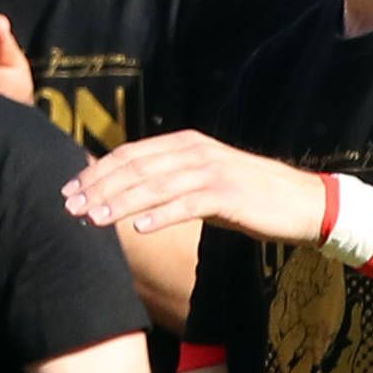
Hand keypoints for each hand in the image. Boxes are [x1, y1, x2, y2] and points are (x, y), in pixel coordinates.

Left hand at [65, 130, 330, 246]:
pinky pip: (188, 205)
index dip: (97, 171)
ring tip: (94, 219)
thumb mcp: (202, 182)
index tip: (69, 190)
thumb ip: (169, 182)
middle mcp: (194, 151)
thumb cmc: (247, 196)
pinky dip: (162, 215)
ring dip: (121, 203)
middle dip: (99, 188)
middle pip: (135, 167)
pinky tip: (139, 228)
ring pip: (156, 185)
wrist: (303, 202)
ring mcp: (212, 171)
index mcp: (184, 143)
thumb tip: (125, 196)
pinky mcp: (229, 193)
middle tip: (70, 208)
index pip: (129, 154)